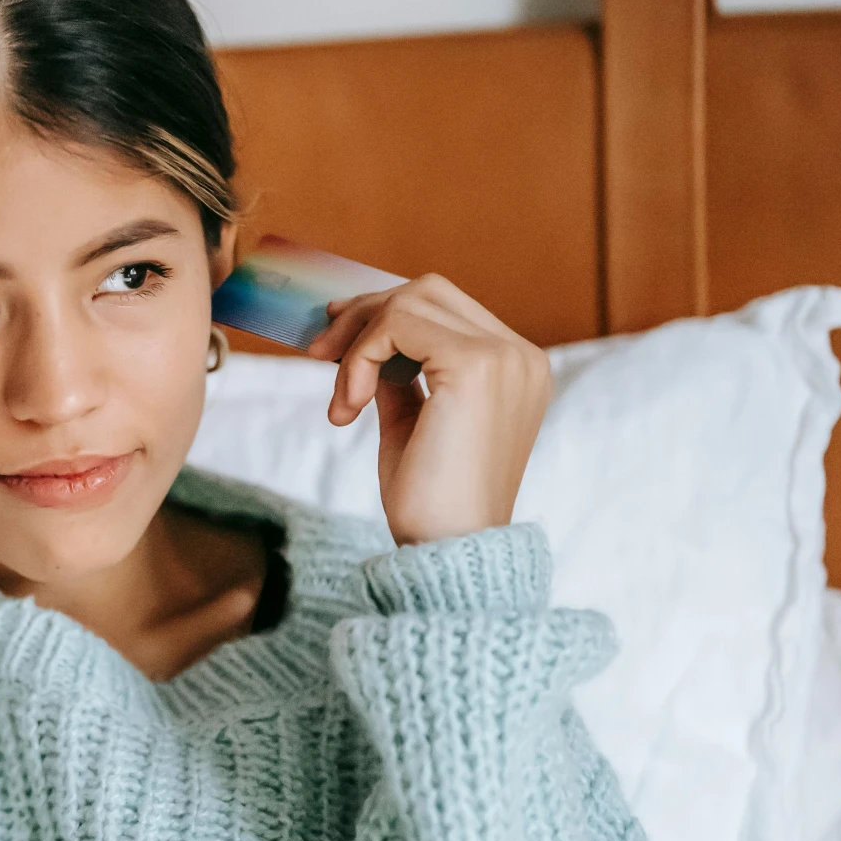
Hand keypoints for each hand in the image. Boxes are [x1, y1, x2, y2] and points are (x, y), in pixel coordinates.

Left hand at [307, 274, 550, 545]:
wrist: (446, 549)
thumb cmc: (430, 500)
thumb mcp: (411, 421)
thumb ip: (400, 375)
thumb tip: (362, 335)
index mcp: (515, 369)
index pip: (445, 309)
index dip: (383, 316)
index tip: (334, 342)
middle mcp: (520, 356)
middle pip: (429, 291)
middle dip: (365, 314)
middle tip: (319, 352)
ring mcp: (505, 357)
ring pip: (411, 300)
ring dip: (358, 342)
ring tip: (342, 400)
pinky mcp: (476, 365)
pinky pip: (398, 324)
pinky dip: (360, 358)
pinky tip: (350, 407)